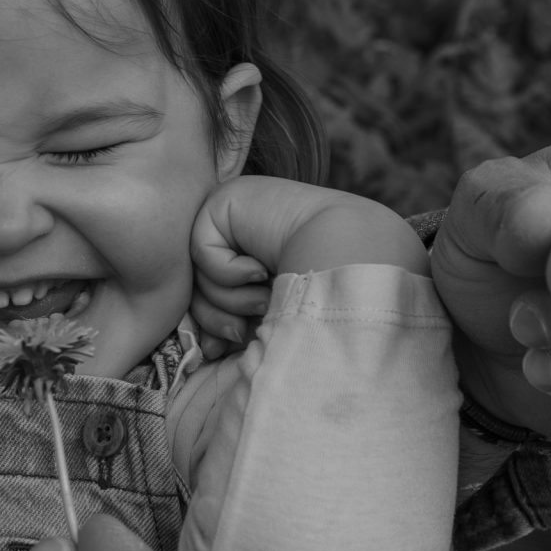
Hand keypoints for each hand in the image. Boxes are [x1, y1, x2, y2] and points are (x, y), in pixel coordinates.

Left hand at [190, 176, 426, 347]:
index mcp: (254, 257)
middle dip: (219, 317)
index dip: (215, 325)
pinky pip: (202, 251)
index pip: (210, 296)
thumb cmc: (325, 294)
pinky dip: (229, 272)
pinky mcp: (224, 201)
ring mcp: (231, 214)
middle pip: (198, 287)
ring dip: (231, 298)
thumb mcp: (272, 315)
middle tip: (249, 323)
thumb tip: (203, 349)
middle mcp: (240, 233)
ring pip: (198, 274)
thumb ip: (236, 324)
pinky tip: (259, 268)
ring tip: (264, 295)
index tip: (228, 347)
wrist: (352, 259)